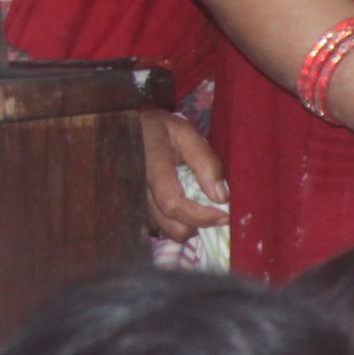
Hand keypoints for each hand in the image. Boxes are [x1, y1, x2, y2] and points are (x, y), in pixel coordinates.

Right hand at [139, 112, 228, 243]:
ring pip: (163, 228)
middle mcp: (137, 187)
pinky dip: (175, 223)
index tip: (225, 216)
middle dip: (197, 225)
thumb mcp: (186, 135)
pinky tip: (186, 210)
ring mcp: (133, 198)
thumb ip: (205, 163)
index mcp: (150, 167)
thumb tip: (221, 198)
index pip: (173, 203)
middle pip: (169, 222)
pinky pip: (157, 224)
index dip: (201, 216)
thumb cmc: (160, 129)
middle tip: (217, 215)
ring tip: (202, 211)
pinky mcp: (134, 203)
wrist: (128, 126)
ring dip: (187, 226)